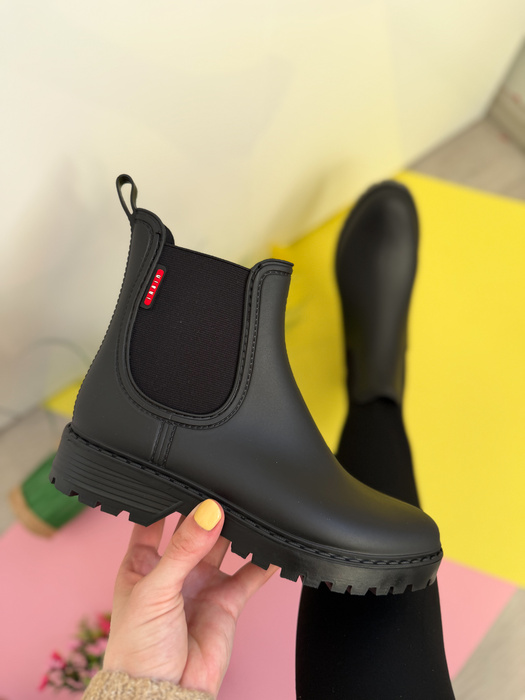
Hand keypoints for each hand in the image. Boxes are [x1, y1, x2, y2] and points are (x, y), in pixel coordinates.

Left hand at [103, 500, 276, 696]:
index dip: (166, 498)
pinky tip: (273, 543)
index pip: (154, 519)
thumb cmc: (138, 648)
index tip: (183, 475)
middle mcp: (174, 569)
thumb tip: (207, 512)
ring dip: (235, 529)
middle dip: (207, 509)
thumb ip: (183, 549)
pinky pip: (250, 574)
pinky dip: (264, 560)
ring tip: (247, 507)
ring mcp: (201, 583)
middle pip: (194, 527)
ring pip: (224, 544)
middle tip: (222, 487)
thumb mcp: (154, 590)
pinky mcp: (226, 600)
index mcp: (143, 562)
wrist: (163, 695)